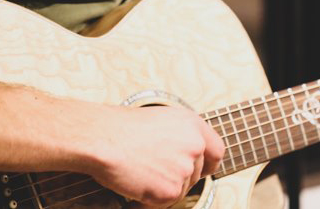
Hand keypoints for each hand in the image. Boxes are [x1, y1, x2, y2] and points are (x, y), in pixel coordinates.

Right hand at [82, 105, 224, 207]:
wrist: (103, 138)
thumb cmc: (122, 127)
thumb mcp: (160, 120)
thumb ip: (180, 135)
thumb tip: (185, 152)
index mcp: (193, 125)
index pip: (216, 151)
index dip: (207, 163)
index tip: (200, 169)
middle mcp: (194, 146)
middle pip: (195, 174)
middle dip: (177, 177)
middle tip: (155, 172)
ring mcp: (184, 169)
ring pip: (180, 189)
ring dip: (162, 187)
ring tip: (140, 173)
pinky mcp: (171, 190)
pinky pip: (165, 203)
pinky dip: (150, 200)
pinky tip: (136, 184)